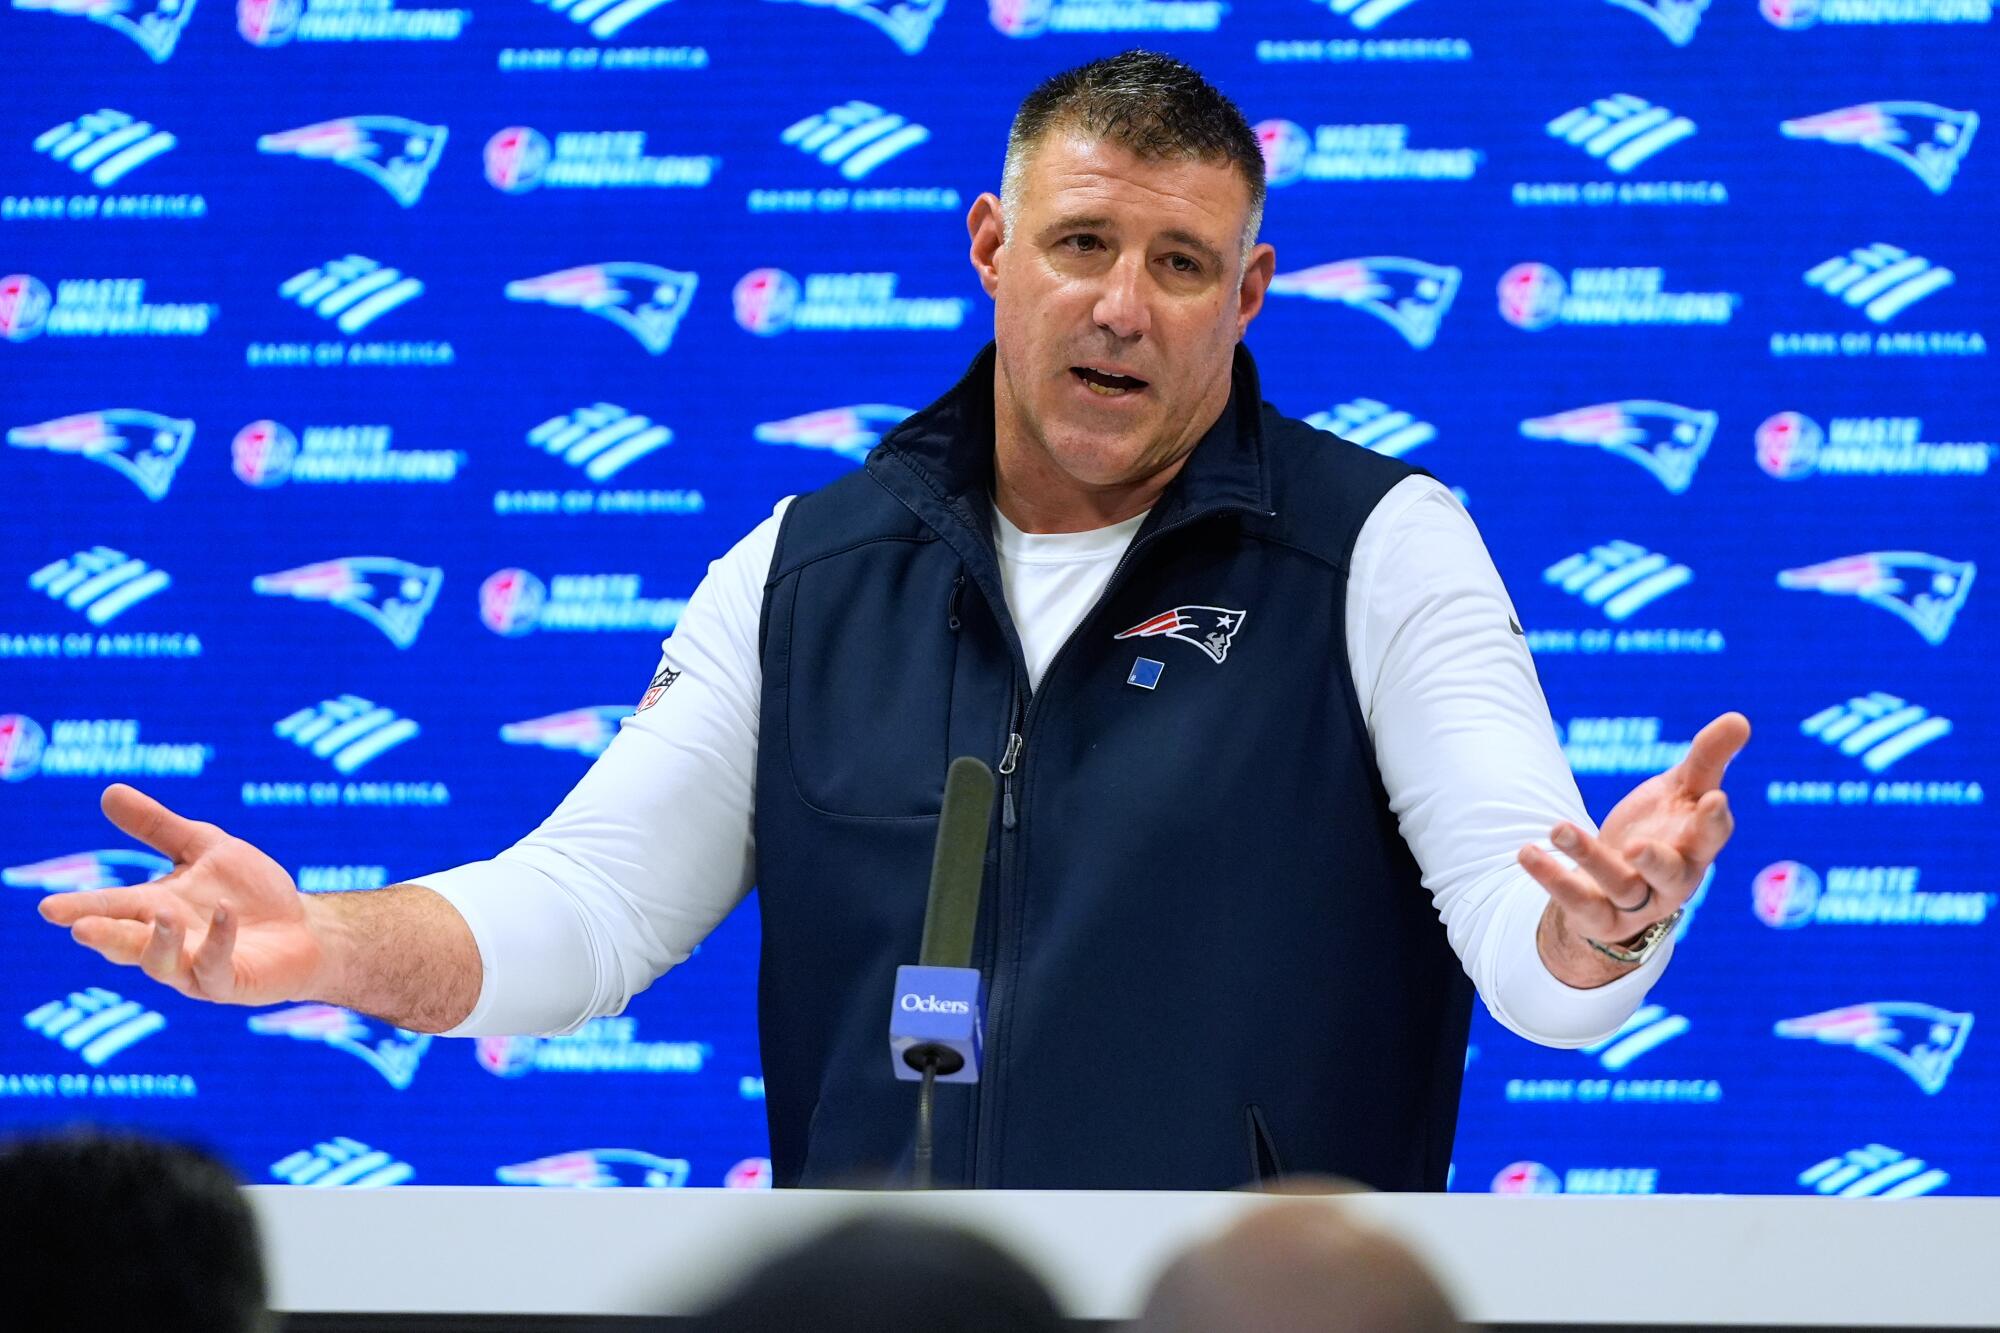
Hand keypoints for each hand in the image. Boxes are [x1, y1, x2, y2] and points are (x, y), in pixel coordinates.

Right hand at [38, 784, 324, 1005]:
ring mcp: (196, 968)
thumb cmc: (249, 892)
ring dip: (159, 941)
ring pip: (162, 964)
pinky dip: (218, 941)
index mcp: (155, 910)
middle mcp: (168, 943)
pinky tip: (226, 912)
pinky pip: (216, 967)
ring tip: (162, 912)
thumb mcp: (205, 848)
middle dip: (104, 936)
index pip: (110, 909)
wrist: (304, 928)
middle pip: (126, 944)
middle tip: (81, 927)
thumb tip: (109, 791)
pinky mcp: (230, 983)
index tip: (48, 907)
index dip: (80, 908)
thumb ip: (158, 827)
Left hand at [1520, 712, 1749, 957]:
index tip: (1713, 798)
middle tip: (1637, 845)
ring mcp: (1635, 903)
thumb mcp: (1681, 791)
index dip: (1714, 821)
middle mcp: (1671, 881)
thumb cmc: (1661, 829)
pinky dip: (1553, 880)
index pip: (1712, 837)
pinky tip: (1527, 852)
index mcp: (1696, 848)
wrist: (1617, 886)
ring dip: (1588, 857)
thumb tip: (1740, 719)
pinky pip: (1577, 903)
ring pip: (1618, 885)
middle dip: (1656, 861)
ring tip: (1559, 827)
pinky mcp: (1598, 917)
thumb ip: (1708, 759)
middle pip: (1669, 875)